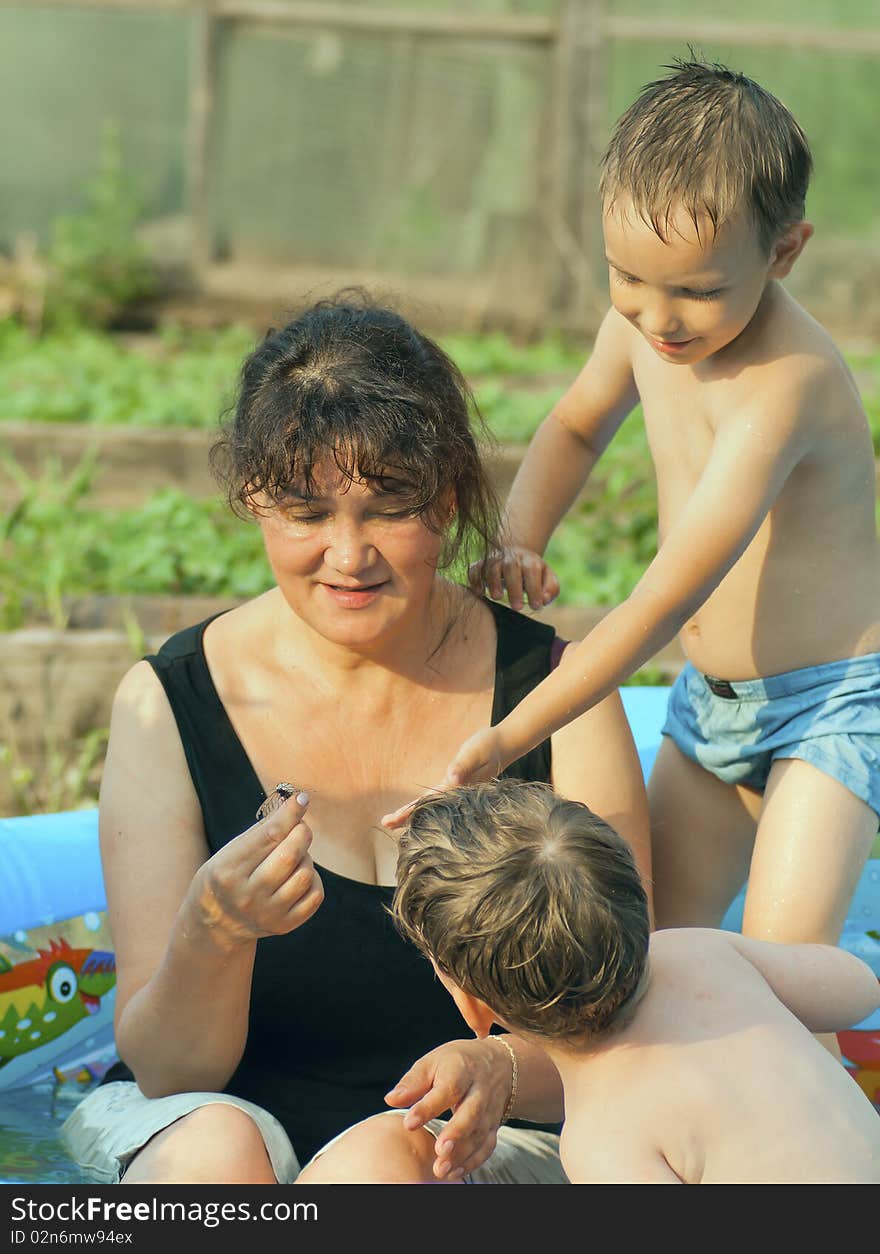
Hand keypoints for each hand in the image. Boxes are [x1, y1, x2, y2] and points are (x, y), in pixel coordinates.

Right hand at [186, 792, 323, 947]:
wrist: (217, 923)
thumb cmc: (227, 876)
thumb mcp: (231, 851)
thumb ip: (262, 830)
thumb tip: (297, 805)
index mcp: (228, 871)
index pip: (269, 836)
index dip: (289, 814)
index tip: (301, 799)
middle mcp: (247, 895)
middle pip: (290, 855)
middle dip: (302, 833)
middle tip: (300, 828)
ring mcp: (267, 914)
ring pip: (305, 874)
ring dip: (306, 857)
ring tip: (294, 856)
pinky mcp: (284, 926)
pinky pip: (315, 895)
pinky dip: (313, 879)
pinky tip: (298, 875)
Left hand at [381, 726, 506, 829]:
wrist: (506, 744)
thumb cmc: (489, 745)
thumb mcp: (476, 752)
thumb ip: (463, 765)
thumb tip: (451, 779)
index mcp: (457, 787)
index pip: (428, 804)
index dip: (409, 812)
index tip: (392, 820)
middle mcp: (456, 793)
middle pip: (428, 809)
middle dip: (406, 817)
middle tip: (384, 823)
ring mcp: (458, 791)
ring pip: (431, 806)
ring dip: (413, 812)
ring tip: (394, 820)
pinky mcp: (459, 785)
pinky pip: (438, 799)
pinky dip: (425, 805)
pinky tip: (417, 810)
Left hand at [384, 1037, 515, 1180]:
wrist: (498, 1064)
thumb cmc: (456, 1063)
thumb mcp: (433, 1062)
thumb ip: (413, 1082)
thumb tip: (390, 1099)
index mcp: (461, 1069)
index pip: (447, 1088)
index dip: (428, 1107)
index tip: (409, 1123)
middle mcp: (479, 1090)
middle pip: (471, 1112)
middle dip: (456, 1133)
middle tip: (439, 1151)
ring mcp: (489, 1110)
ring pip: (479, 1133)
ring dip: (462, 1154)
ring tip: (440, 1169)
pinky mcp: (494, 1125)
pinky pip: (487, 1145)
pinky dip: (473, 1161)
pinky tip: (454, 1171)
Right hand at [469, 546, 559, 611]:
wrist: (513, 556)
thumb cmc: (532, 574)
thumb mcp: (547, 578)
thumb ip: (551, 589)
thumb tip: (544, 599)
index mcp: (529, 559)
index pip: (532, 570)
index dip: (534, 588)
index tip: (536, 606)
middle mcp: (511, 556)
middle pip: (511, 567)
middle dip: (514, 587)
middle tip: (517, 608)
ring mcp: (494, 559)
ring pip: (492, 566)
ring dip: (493, 582)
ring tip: (497, 598)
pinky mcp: (480, 564)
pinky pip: (475, 569)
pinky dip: (475, 580)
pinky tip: (479, 592)